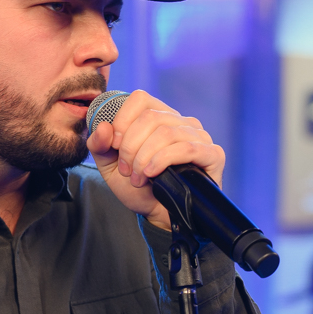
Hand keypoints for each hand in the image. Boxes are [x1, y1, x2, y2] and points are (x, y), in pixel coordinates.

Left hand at [85, 90, 225, 230]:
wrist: (159, 214)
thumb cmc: (138, 186)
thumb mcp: (110, 166)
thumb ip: (99, 145)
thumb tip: (103, 127)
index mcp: (158, 115)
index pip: (139, 99)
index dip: (123, 121)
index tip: (115, 146)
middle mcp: (180, 121)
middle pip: (150, 117)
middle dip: (131, 147)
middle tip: (126, 170)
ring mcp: (199, 136)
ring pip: (166, 133)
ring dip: (144, 158)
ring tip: (138, 178)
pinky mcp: (212, 154)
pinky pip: (187, 148)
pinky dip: (163, 161)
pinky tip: (153, 175)